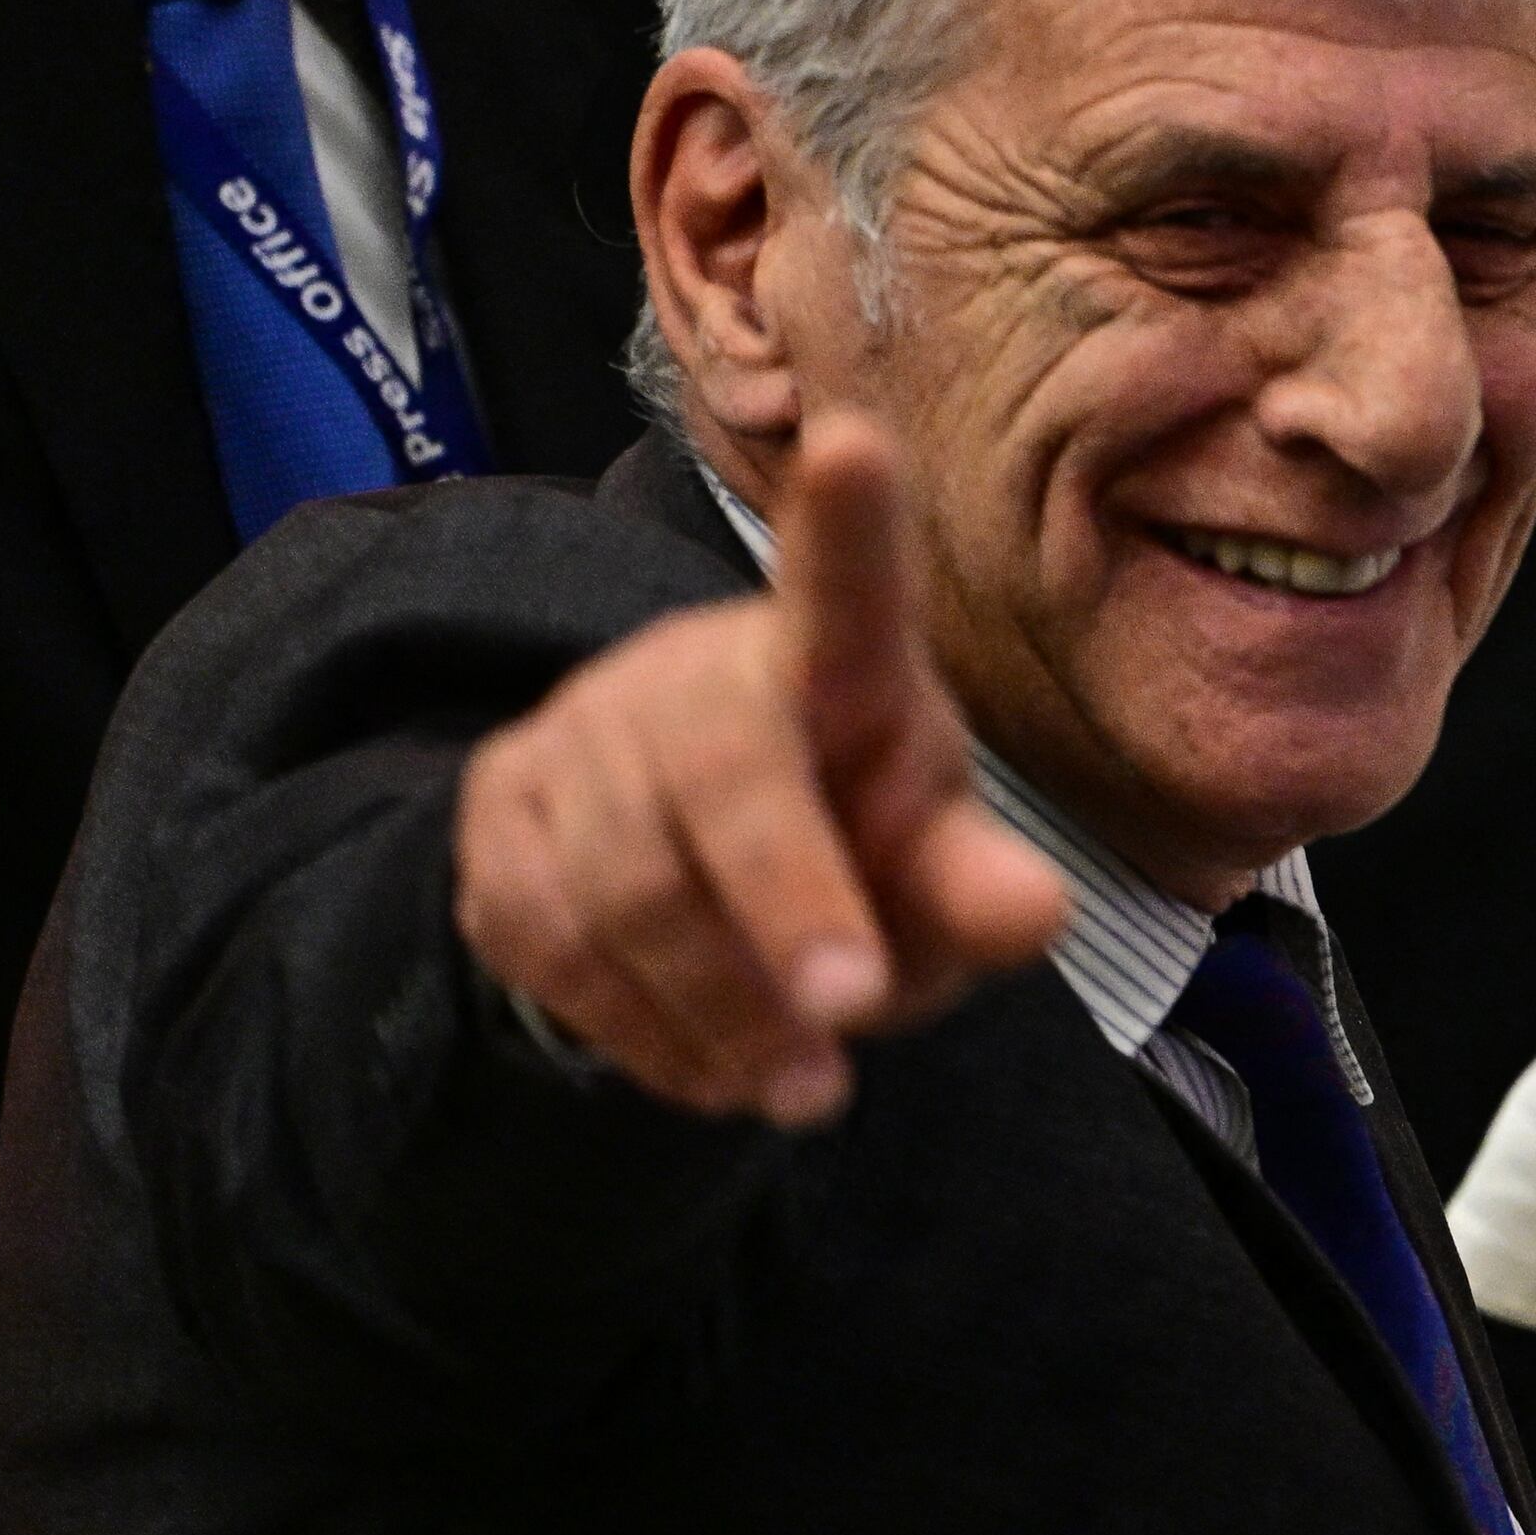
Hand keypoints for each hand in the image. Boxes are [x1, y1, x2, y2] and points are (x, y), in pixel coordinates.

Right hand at [453, 414, 1067, 1126]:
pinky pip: (546, 939)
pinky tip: (712, 1067)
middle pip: (725, 772)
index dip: (849, 522)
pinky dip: (639, 1028)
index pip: (846, 585)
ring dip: (719, 1007)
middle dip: (789, 902)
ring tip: (803, 1089)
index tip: (856, 445)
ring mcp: (581, 731)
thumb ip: (971, 892)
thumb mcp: (932, 876)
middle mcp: (696, 668)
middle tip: (852, 1012)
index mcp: (836, 658)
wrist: (698, 869)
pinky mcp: (500, 811)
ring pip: (623, 882)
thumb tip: (1035, 914)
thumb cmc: (853, 839)